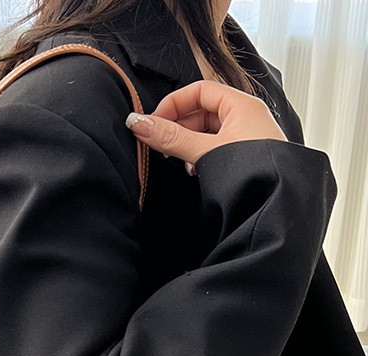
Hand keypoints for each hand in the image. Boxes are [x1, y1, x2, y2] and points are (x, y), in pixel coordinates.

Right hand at [125, 80, 286, 174]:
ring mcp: (245, 138)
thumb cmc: (256, 174)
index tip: (153, 122)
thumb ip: (171, 138)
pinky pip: (214, 148)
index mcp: (243, 105)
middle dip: (178, 127)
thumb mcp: (206, 152)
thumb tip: (139, 124)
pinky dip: (199, 157)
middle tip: (161, 143)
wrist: (276, 205)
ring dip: (187, 144)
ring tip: (181, 161)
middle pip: (200, 111)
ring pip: (206, 131)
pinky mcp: (243, 157)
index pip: (199, 90)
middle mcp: (246, 117)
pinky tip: (195, 171)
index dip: (173, 104)